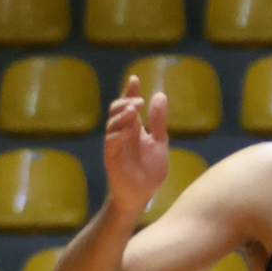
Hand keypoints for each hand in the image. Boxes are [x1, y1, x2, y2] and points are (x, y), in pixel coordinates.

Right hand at [103, 76, 169, 218]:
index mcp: (134, 127)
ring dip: (122, 115)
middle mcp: (122, 132)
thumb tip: (159, 94)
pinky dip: (119, 134)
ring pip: (113, 123)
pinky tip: (129, 130)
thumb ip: (158, 120)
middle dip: (125, 100)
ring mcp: (115, 144)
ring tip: (134, 109)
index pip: (130, 104)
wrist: (143, 193)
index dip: (130, 90)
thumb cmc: (150, 168)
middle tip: (138, 98)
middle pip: (117, 110)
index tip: (135, 77)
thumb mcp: (160, 141)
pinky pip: (112, 142)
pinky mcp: (112, 156)